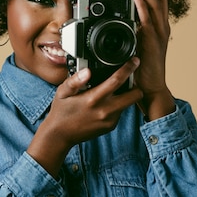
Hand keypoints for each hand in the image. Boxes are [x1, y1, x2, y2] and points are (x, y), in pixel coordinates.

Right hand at [27, 58, 142, 176]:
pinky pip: (120, 112)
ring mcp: (109, 120)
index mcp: (93, 99)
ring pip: (129, 104)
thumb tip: (87, 71)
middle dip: (135, 85)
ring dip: (125, 96)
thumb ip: (74, 80)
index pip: (117, 81)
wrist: (60, 136)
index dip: (128, 69)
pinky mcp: (110, 126)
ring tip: (113, 91)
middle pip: (135, 95)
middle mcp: (105, 110)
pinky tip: (105, 104)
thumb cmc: (61, 112)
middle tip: (129, 79)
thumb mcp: (62, 92)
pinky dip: (117, 106)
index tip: (134, 61)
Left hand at [123, 0, 174, 119]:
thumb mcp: (137, 45)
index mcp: (158, 26)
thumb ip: (132, 32)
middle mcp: (162, 26)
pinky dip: (143, 4)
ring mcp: (159, 32)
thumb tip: (121, 21)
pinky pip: (149, 18)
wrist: (150, 88)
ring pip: (157, 2)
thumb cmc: (142, 69)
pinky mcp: (153, 41)